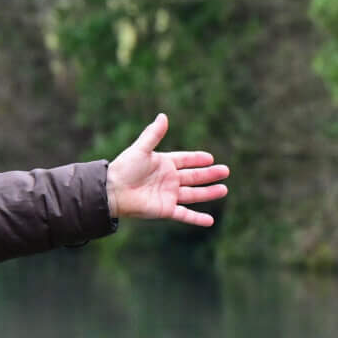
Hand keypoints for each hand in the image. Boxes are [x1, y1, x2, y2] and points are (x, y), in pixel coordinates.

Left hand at [107, 114, 229, 227]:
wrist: (112, 191)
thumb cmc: (124, 169)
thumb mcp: (141, 149)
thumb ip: (153, 134)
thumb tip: (163, 116)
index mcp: (163, 164)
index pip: (185, 160)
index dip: (197, 159)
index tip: (210, 158)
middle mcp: (168, 180)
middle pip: (194, 177)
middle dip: (209, 174)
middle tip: (225, 171)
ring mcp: (168, 195)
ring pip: (194, 194)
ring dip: (209, 193)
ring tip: (224, 190)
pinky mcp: (166, 209)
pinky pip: (185, 215)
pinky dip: (197, 218)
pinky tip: (210, 221)